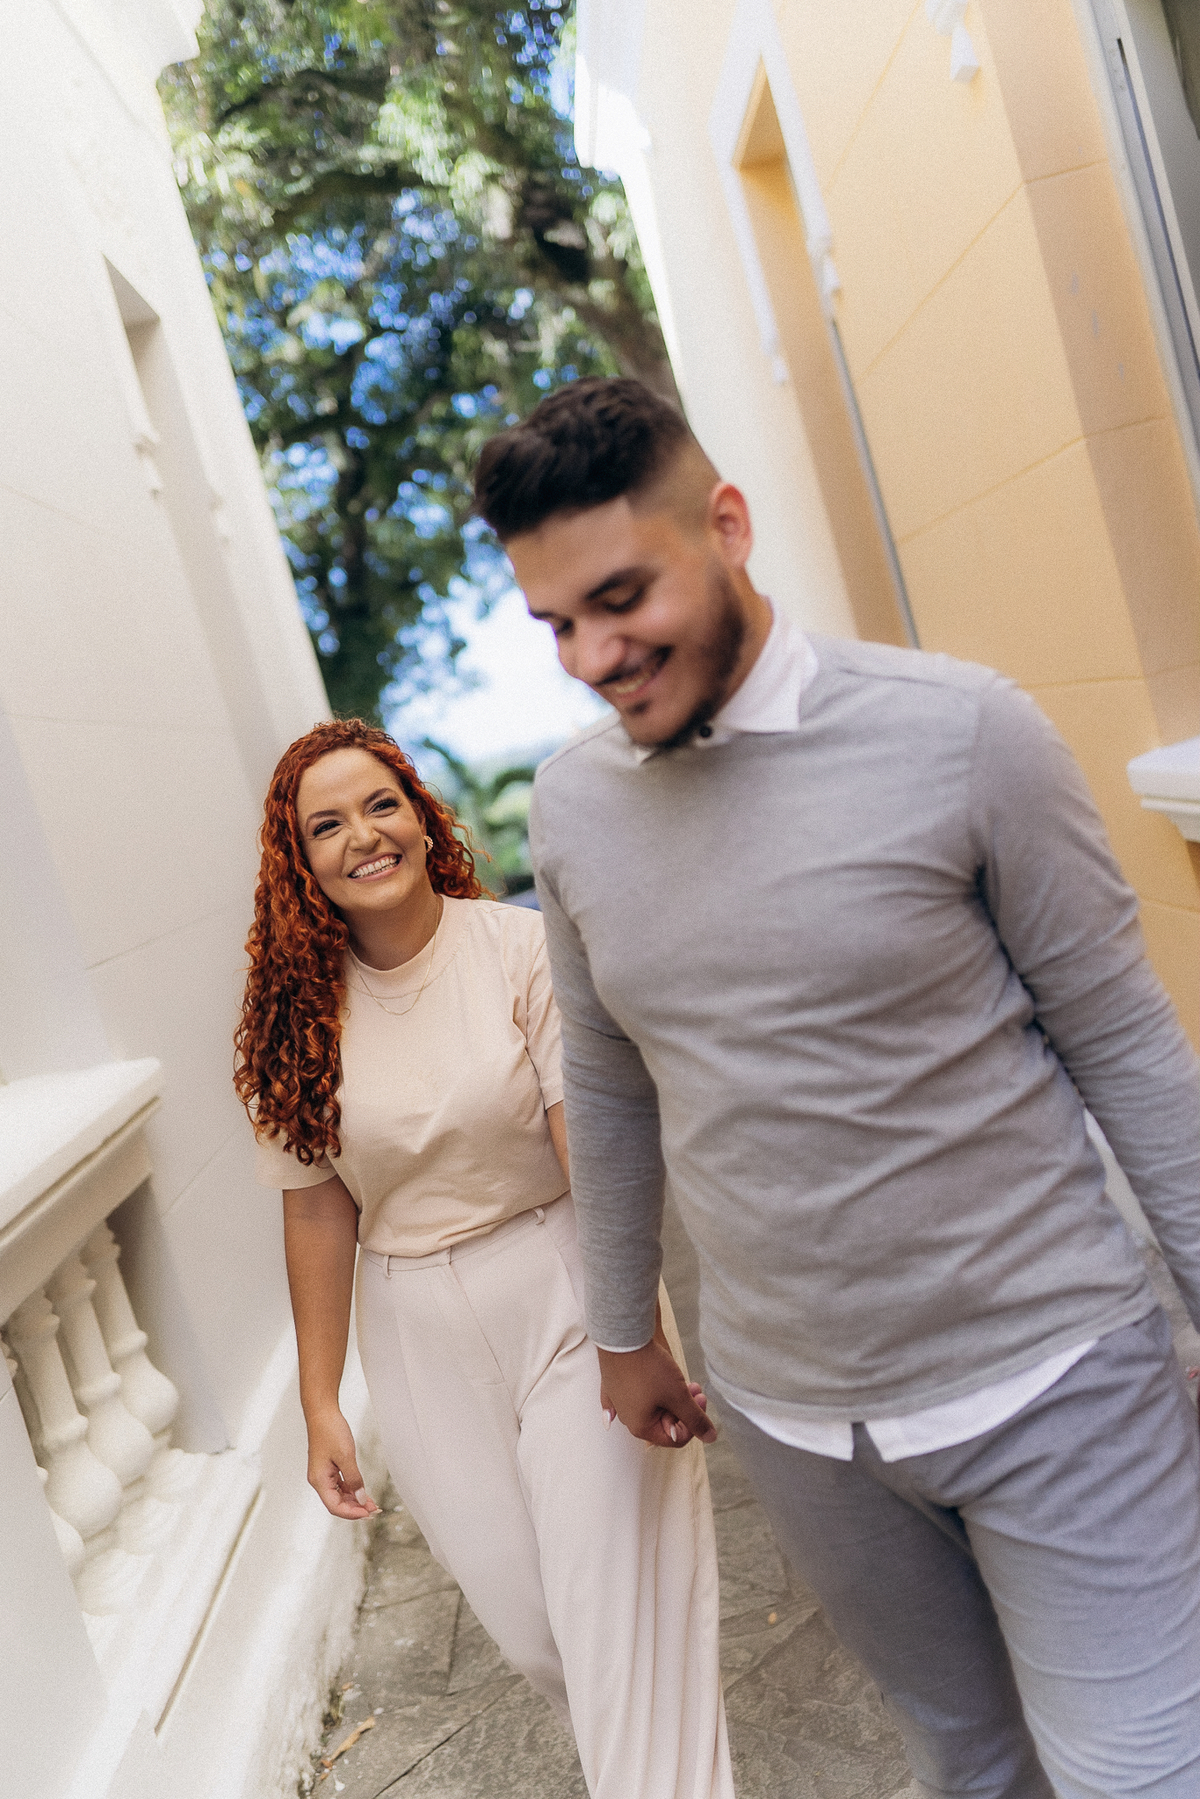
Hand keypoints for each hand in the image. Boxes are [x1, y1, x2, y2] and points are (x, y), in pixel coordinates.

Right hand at [305, 1407, 380, 1518]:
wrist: (322, 1413)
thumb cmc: (330, 1431)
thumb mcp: (346, 1456)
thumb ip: (354, 1480)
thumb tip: (361, 1499)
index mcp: (319, 1480)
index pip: (335, 1506)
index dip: (352, 1513)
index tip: (368, 1513)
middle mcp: (319, 1480)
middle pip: (337, 1503)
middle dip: (355, 1509)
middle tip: (374, 1510)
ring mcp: (324, 1475)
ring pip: (340, 1495)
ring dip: (355, 1501)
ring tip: (372, 1504)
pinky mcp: (329, 1468)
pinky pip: (340, 1485)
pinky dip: (352, 1490)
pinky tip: (363, 1493)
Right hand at [598, 1309, 717, 1448]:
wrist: (622, 1336)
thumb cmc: (649, 1368)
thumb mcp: (678, 1395)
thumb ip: (695, 1419)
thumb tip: (710, 1438)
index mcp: (641, 1427)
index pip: (676, 1438)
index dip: (694, 1423)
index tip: (701, 1398)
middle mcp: (627, 1418)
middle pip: (663, 1422)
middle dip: (684, 1407)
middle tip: (696, 1388)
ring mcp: (617, 1401)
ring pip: (652, 1407)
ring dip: (671, 1397)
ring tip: (683, 1380)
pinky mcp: (613, 1385)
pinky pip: (632, 1397)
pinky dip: (644, 1397)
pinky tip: (642, 1400)